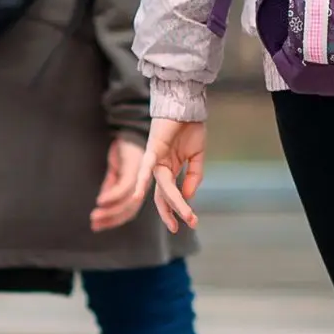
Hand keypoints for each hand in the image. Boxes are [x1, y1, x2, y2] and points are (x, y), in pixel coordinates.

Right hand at [90, 136, 147, 231]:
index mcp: (138, 190)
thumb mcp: (114, 174)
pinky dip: (112, 196)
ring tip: (95, 215)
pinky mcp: (135, 169)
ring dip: (110, 211)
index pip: (128, 211)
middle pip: (129, 210)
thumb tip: (102, 203)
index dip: (113, 221)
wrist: (128, 132)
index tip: (96, 227)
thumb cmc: (123, 152)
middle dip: (111, 219)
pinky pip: (123, 187)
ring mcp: (140, 179)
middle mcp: (141, 186)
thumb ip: (110, 188)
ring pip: (127, 202)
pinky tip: (100, 201)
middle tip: (94, 224)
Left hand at [136, 118, 206, 233]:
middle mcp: (159, 167)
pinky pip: (146, 168)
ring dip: (172, 202)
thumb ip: (194, 176)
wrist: (186, 104)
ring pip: (163, 186)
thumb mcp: (197, 156)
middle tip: (179, 228)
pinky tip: (136, 196)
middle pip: (164, 195)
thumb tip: (188, 196)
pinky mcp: (152, 150)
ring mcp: (154, 160)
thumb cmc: (190, 127)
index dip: (178, 209)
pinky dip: (141, 181)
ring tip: (183, 216)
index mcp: (169, 169)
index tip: (189, 223)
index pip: (170, 195)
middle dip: (173, 212)